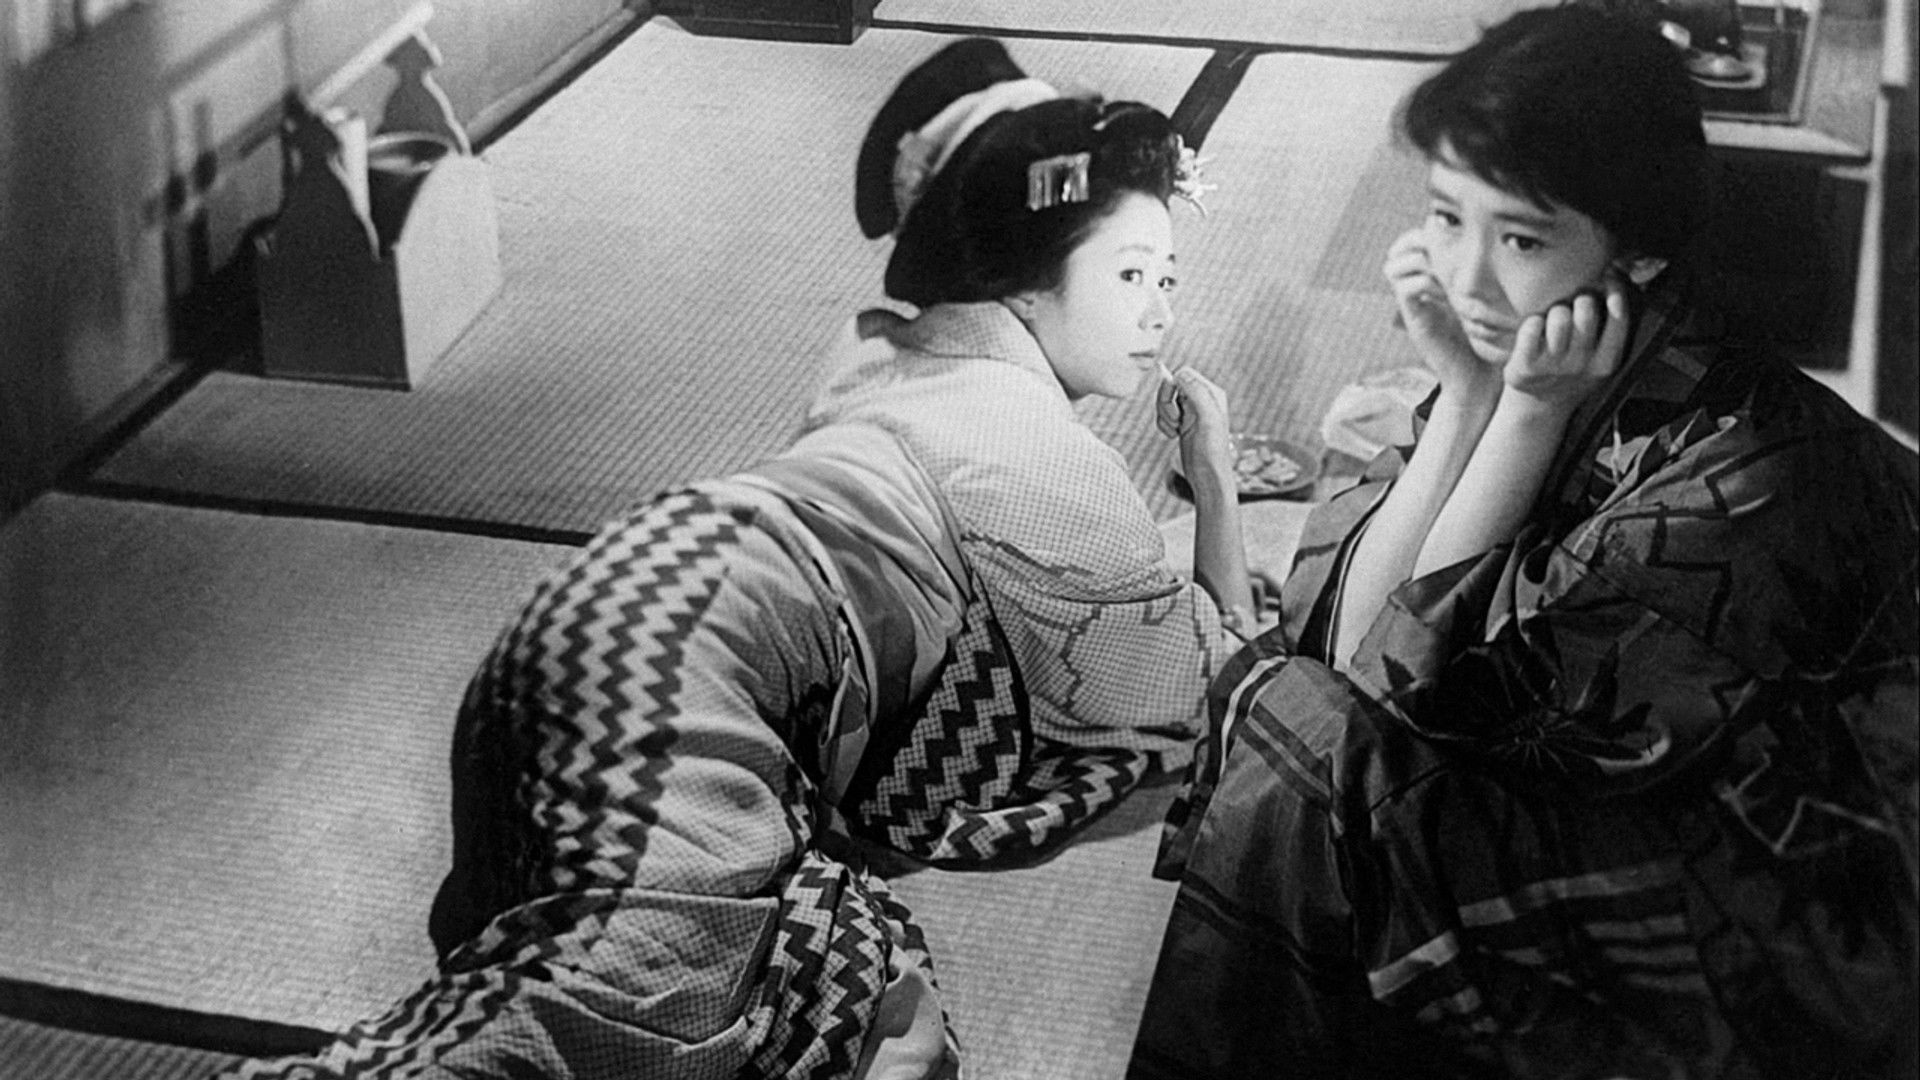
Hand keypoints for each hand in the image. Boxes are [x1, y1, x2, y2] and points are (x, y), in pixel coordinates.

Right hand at [1156, 365, 1234, 494]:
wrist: (1208, 477)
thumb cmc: (1212, 451)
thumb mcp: (1208, 418)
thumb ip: (1196, 392)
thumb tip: (1180, 374)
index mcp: (1211, 393)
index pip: (1184, 374)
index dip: (1172, 386)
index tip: (1174, 406)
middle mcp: (1201, 400)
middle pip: (1171, 386)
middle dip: (1165, 403)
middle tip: (1175, 421)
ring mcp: (1191, 412)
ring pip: (1165, 401)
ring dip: (1163, 416)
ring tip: (1175, 430)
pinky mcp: (1182, 424)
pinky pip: (1163, 415)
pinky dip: (1163, 425)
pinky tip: (1173, 436)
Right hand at [1383, 229, 1501, 404]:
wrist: (1477, 375)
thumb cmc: (1488, 336)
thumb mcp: (1484, 298)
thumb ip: (1479, 274)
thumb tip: (1499, 242)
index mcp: (1433, 278)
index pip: (1413, 240)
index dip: (1425, 231)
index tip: (1453, 236)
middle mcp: (1418, 288)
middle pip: (1399, 248)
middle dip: (1419, 241)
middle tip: (1444, 250)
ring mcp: (1413, 303)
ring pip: (1394, 266)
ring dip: (1419, 261)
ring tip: (1443, 271)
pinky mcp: (1415, 319)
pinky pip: (1406, 288)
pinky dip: (1424, 282)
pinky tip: (1444, 290)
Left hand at [1501, 276, 1629, 417]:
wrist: (1538, 409)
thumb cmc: (1571, 368)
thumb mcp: (1600, 354)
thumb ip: (1611, 322)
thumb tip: (1618, 270)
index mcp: (1607, 362)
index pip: (1620, 317)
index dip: (1615, 290)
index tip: (1608, 276)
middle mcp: (1582, 365)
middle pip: (1586, 310)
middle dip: (1580, 299)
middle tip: (1573, 305)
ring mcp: (1553, 367)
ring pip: (1559, 316)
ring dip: (1555, 310)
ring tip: (1552, 320)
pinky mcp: (1524, 368)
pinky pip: (1531, 326)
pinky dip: (1531, 322)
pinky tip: (1533, 330)